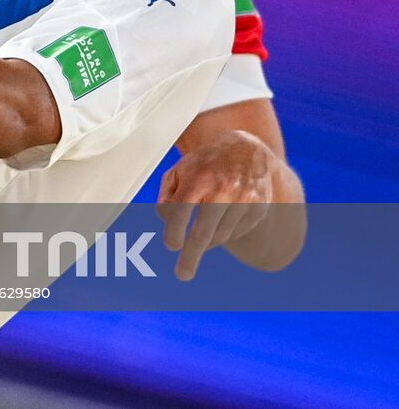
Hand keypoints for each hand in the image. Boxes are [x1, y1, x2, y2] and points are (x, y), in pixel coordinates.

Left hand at [155, 130, 277, 280]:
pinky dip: (224, 233)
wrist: (246, 151)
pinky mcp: (258, 209)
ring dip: (206, 241)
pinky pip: (236, 232)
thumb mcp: (180, 171)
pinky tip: (222, 218)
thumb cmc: (204, 164)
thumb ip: (168, 196)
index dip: (174, 232)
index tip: (171, 245)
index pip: (181, 212)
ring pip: (220, 236)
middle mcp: (223, 189)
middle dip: (191, 256)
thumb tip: (166, 223)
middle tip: (182, 275)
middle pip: (204, 232)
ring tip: (201, 233)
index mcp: (198, 178)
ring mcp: (244, 200)